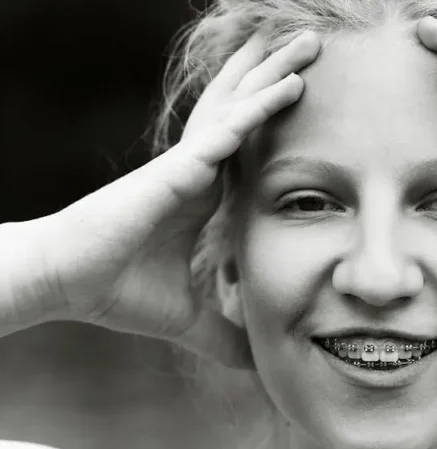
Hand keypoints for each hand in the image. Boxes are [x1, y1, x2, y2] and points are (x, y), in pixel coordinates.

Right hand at [26, 30, 320, 367]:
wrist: (66, 282)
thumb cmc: (116, 291)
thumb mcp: (188, 317)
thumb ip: (223, 332)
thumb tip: (255, 362)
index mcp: (206, 193)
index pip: (252, 145)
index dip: (276, 116)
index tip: (310, 97)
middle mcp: (201, 169)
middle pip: (248, 110)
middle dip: (280, 75)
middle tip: (316, 48)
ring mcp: (190, 163)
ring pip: (241, 107)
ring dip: (277, 74)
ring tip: (309, 44)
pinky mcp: (178, 169)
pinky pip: (226, 132)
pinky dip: (259, 109)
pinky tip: (290, 85)